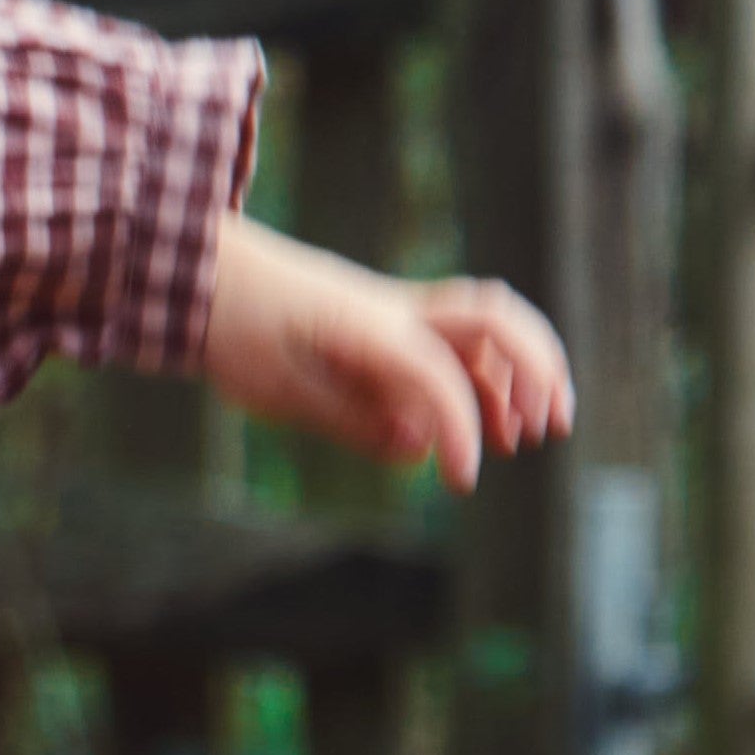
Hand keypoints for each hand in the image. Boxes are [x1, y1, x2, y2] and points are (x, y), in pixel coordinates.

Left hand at [200, 217, 572, 493]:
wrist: (202, 272)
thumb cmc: (232, 329)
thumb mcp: (276, 389)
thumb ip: (350, 420)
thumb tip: (419, 446)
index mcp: (365, 327)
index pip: (438, 375)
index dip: (461, 430)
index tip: (463, 483)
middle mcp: (395, 310)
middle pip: (495, 319)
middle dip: (536, 370)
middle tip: (553, 428)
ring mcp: (396, 309)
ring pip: (486, 326)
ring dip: (520, 372)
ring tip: (527, 433)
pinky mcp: (388, 320)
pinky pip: (455, 338)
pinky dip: (485, 374)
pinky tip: (484, 422)